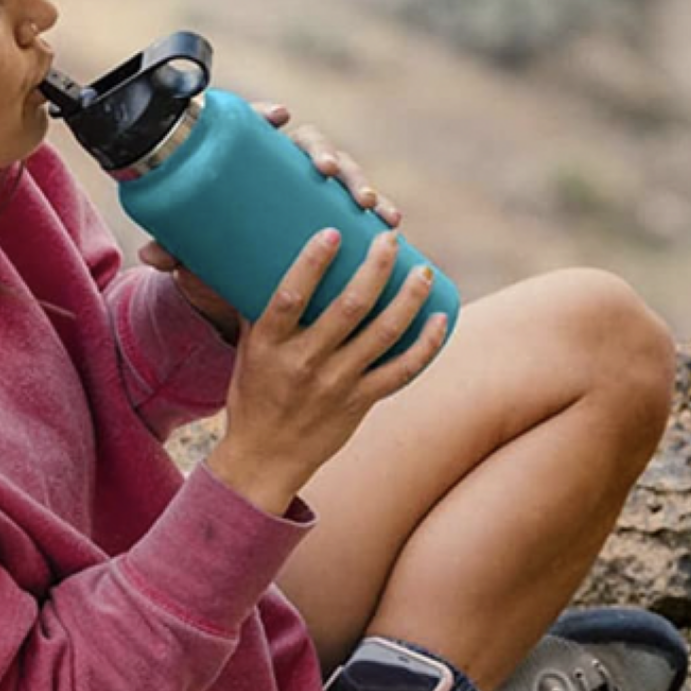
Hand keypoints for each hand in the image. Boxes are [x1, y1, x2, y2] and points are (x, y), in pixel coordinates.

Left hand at [139, 101, 400, 340]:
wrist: (244, 290)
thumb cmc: (220, 261)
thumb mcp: (199, 257)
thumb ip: (178, 250)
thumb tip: (153, 254)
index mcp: (251, 168)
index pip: (259, 130)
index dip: (268, 117)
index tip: (280, 116)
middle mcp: (286, 173)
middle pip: (310, 145)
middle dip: (325, 152)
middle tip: (327, 170)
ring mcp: (315, 194)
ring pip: (344, 172)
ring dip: (358, 180)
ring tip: (369, 202)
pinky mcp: (338, 217)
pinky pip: (362, 207)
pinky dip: (380, 211)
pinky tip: (391, 220)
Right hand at [205, 227, 449, 513]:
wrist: (265, 458)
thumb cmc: (254, 394)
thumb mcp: (250, 349)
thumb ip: (264, 308)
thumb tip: (274, 256)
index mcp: (271, 344)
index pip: (290, 295)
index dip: (313, 262)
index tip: (334, 231)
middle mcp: (304, 362)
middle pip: (349, 308)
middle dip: (377, 267)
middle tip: (391, 239)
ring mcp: (336, 384)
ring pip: (383, 334)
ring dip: (409, 298)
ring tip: (423, 271)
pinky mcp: (360, 402)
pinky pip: (401, 371)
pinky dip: (425, 345)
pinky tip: (440, 319)